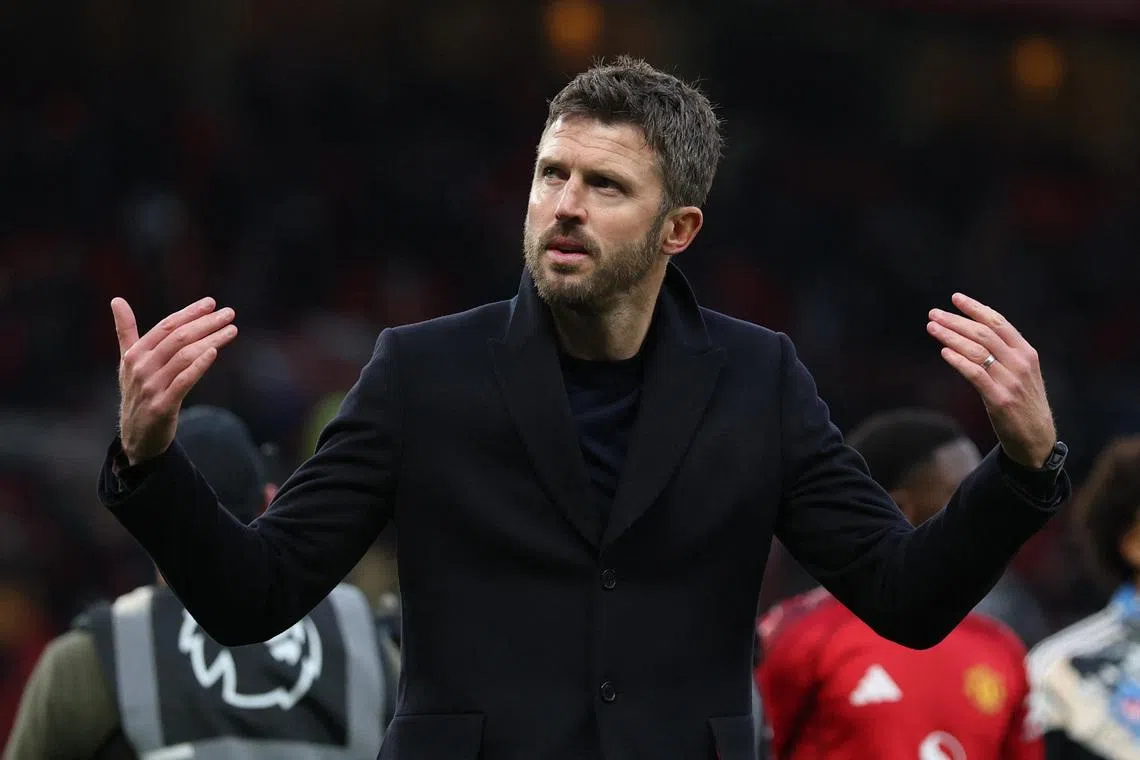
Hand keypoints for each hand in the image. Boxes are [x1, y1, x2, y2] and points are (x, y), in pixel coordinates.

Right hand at [112, 296, 237, 464]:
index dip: (189, 313)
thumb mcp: (127, 361)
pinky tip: (214, 352)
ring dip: (211, 340)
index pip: (166, 326)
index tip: (211, 302)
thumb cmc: (137, 392)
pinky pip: (183, 381)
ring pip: (184, 356)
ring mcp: (151, 387)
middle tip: (229, 313)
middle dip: (206, 323)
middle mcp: (140, 368)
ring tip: (231, 330)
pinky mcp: (162, 405)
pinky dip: (199, 365)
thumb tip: (117, 299)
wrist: (136, 436)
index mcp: (134, 354)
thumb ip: (126, 331)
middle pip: (178, 338)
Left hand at [926, 293, 1055, 468]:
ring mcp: (1011, 381)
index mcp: (1026, 352)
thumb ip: (1004, 353)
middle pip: (983, 333)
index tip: (955, 298)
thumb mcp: (1021, 372)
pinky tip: (944, 352)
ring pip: (977, 351)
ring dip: (951, 337)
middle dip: (956, 321)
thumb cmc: (1023, 402)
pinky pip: (976, 374)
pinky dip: (958, 361)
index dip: (975, 309)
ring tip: (932, 328)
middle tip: (933, 313)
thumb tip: (973, 333)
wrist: (1037, 438)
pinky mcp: (1000, 399)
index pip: (998, 322)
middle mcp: (1020, 363)